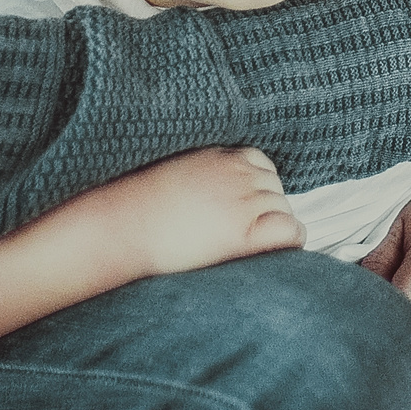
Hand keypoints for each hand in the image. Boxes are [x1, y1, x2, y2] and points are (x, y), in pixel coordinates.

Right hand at [87, 146, 302, 276]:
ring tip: (250, 248)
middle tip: (240, 234)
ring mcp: (243, 201)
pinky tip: (276, 254)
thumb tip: (212, 195)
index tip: (243, 209)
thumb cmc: (138, 205)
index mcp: (221, 156)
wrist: (121, 227)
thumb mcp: (176, 172)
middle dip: (265, 210)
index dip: (257, 191)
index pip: (262, 166)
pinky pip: (288, 231)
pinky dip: (289, 241)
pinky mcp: (243, 232)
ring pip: (283, 210)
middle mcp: (238, 174)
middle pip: (276, 190)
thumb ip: (204, 174)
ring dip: (274, 226)